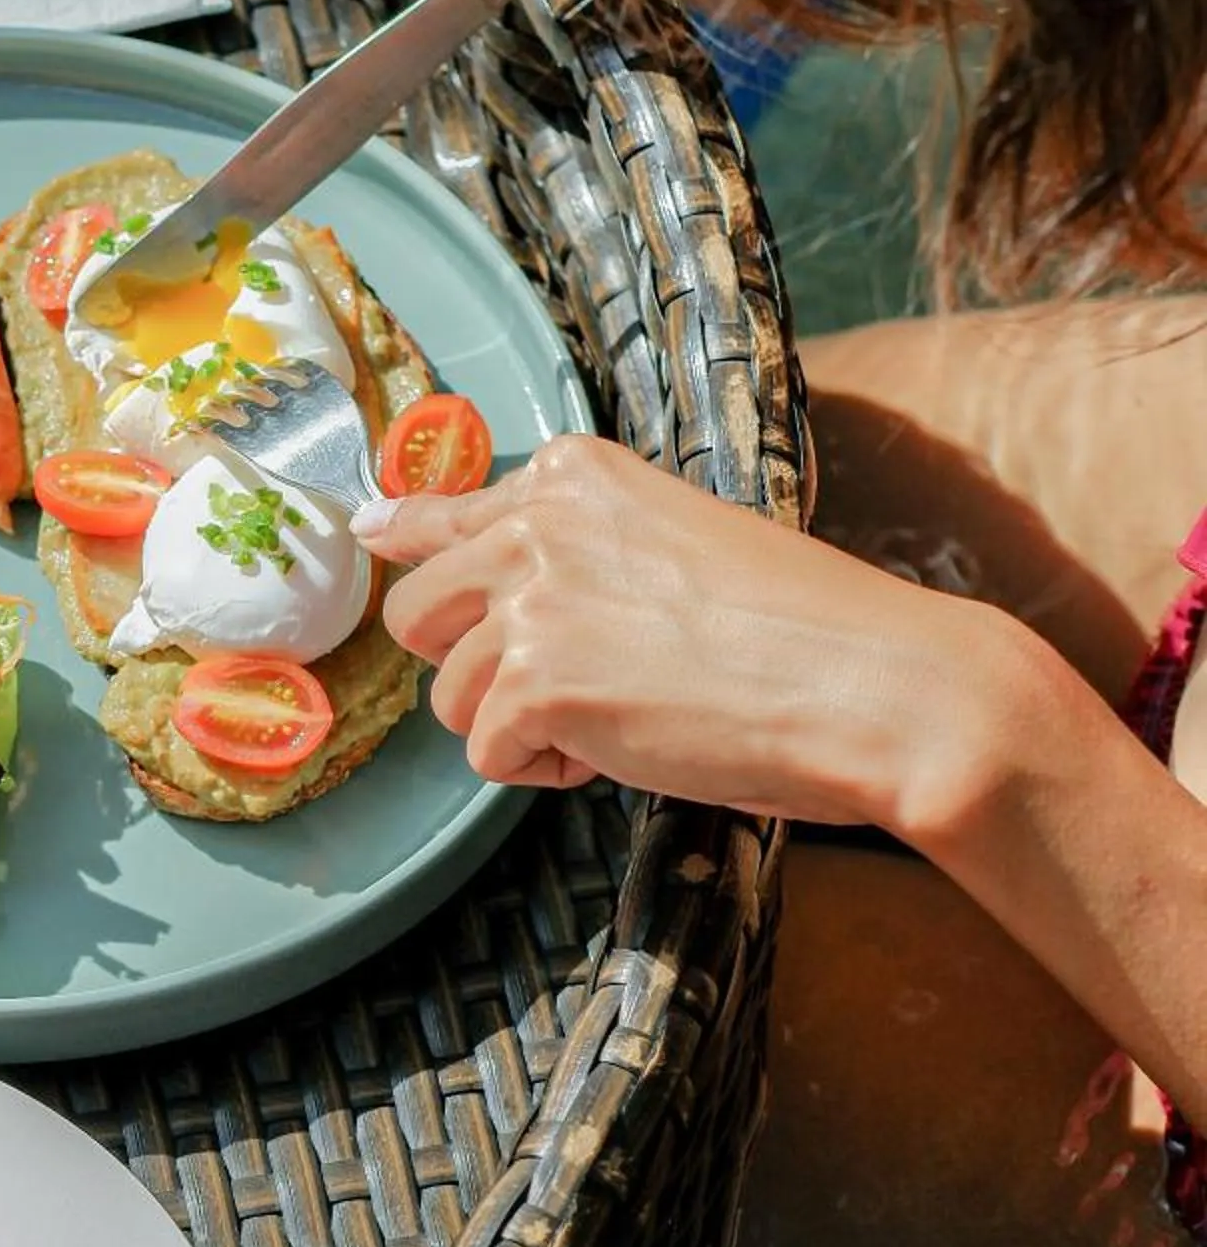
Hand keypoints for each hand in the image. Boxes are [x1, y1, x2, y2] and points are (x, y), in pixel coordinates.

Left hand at [353, 433, 1026, 840]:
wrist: (869, 683)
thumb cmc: (793, 625)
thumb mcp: (669, 542)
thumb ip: (566, 545)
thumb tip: (437, 548)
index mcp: (573, 475)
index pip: (440, 511)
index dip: (408, 543)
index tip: (377, 538)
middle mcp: (537, 524)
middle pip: (414, 610)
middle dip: (467, 662)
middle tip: (554, 685)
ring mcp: (531, 602)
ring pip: (447, 694)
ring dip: (517, 724)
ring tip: (617, 717)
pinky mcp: (537, 685)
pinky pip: (488, 753)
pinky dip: (545, 771)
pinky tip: (621, 750)